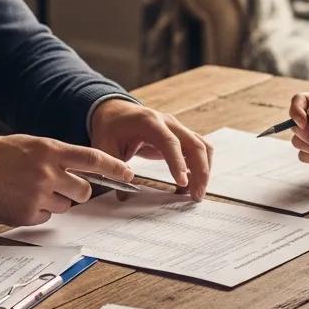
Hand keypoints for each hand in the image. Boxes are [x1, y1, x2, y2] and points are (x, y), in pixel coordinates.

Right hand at [0, 134, 134, 226]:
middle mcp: (47, 173)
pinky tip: (20, 199)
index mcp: (50, 150)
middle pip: (84, 190)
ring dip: (56, 201)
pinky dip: (39, 212)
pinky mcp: (27, 215)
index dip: (115, 167)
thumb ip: (56, 156)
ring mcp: (38, 195)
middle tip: (62, 185)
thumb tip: (81, 170)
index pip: (93, 159)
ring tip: (31, 189)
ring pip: (66, 206)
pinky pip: (47, 218)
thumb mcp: (31, 144)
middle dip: (79, 190)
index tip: (129, 174)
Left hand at [89, 98, 212, 200]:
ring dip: (204, 170)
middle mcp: (168, 122)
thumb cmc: (110, 129)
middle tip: (196, 196)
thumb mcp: (103, 147)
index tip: (182, 183)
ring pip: (202, 146)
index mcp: (148, 122)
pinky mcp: (180, 135)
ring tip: (196, 194)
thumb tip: (124, 196)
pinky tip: (192, 184)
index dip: (178, 162)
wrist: (115, 112)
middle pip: (194, 144)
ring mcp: (177, 127)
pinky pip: (198, 149)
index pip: (170, 142)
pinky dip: (200, 166)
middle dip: (200, 171)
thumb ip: (113, 169)